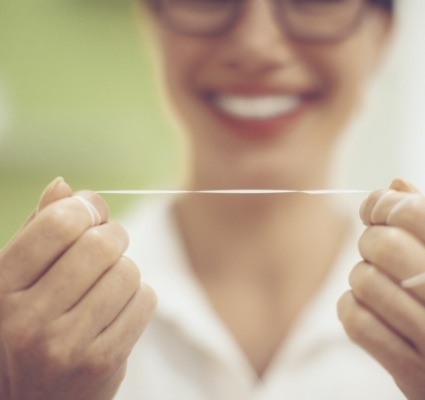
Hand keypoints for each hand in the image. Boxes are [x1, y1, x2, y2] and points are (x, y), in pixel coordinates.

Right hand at [0, 178, 156, 399]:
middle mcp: (26, 320)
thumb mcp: (18, 280)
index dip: (86, 207)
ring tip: (107, 286)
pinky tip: (117, 310)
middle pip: (100, 245)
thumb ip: (38, 231)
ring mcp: (64, 346)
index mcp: (0, 289)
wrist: (37, 398)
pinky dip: (138, 297)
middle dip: (113, 235)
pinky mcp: (101, 362)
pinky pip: (145, 300)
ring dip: (125, 271)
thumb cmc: (31, 327)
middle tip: (108, 244)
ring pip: (127, 271)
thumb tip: (64, 185)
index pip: (57, 224)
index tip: (92, 212)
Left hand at [337, 179, 424, 399]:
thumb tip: (395, 185)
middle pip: (386, 247)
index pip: (419, 215)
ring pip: (365, 283)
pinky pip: (357, 324)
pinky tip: (369, 304)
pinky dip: (351, 305)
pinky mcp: (416, 377)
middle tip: (378, 243)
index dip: (385, 202)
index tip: (378, 208)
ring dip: (362, 272)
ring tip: (380, 277)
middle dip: (371, 236)